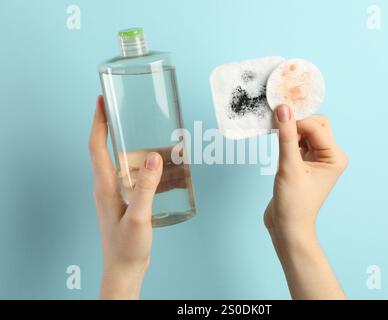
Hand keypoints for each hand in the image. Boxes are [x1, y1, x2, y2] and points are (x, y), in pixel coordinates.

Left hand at [89, 96, 162, 298]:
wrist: (125, 270)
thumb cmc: (126, 247)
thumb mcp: (139, 217)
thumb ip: (146, 188)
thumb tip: (154, 157)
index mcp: (104, 185)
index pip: (96, 146)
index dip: (98, 122)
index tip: (102, 101)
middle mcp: (108, 185)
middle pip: (110, 150)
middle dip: (118, 129)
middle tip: (132, 112)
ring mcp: (117, 194)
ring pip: (126, 164)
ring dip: (138, 150)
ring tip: (156, 141)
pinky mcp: (127, 201)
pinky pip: (138, 178)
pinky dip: (150, 171)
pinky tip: (166, 173)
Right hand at [265, 104, 347, 299]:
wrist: (288, 228)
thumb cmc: (294, 203)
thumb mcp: (289, 167)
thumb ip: (286, 136)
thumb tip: (283, 108)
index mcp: (335, 156)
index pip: (316, 126)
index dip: (297, 121)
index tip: (276, 118)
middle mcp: (330, 156)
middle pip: (315, 124)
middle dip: (297, 123)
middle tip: (278, 127)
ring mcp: (317, 159)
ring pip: (306, 132)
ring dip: (291, 130)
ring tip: (275, 134)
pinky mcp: (304, 163)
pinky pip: (298, 142)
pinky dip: (288, 138)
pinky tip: (276, 141)